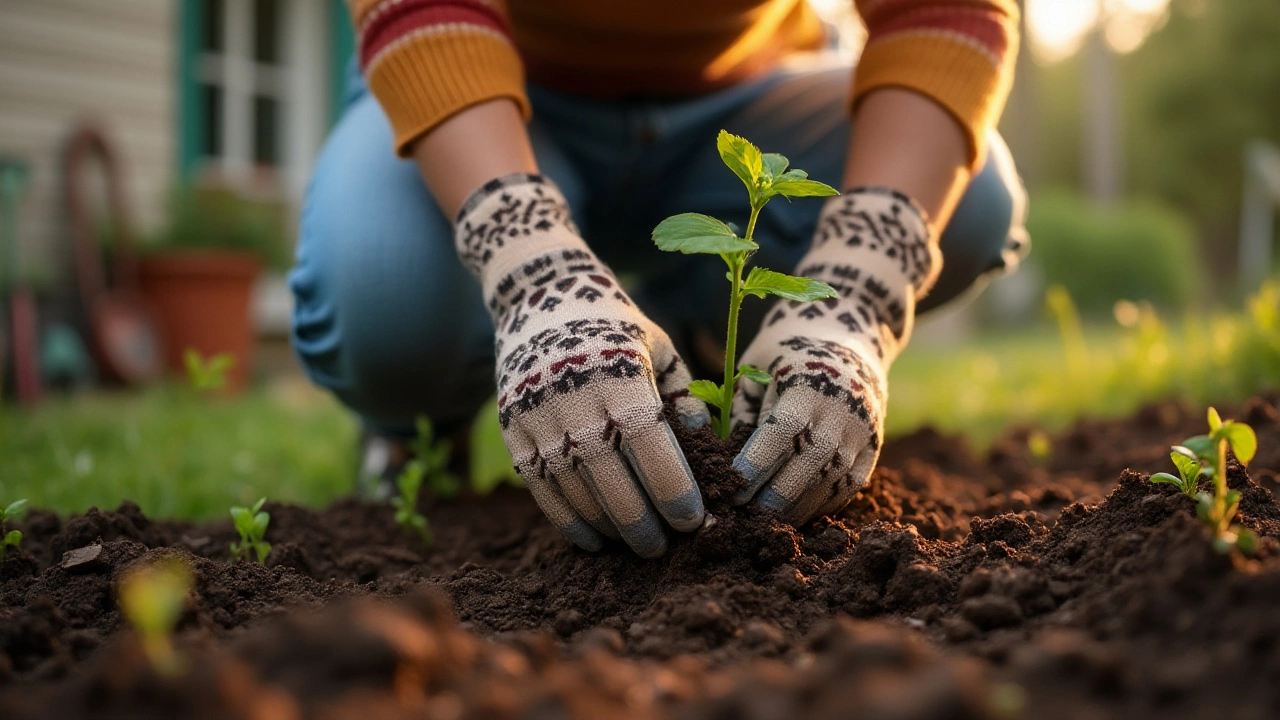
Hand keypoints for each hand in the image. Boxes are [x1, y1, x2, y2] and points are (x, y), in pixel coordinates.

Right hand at [455, 174, 710, 556]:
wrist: (540, 295)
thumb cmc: (617, 325)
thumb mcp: (660, 348)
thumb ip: (685, 399)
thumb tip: (711, 452)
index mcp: (619, 372)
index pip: (649, 447)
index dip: (674, 491)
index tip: (695, 521)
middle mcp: (573, 395)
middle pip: (610, 479)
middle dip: (643, 523)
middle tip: (667, 546)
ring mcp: (536, 414)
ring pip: (574, 490)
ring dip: (608, 526)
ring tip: (637, 544)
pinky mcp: (512, 428)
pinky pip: (540, 488)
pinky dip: (567, 520)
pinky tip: (594, 540)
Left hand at [730, 188, 940, 523]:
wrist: (849, 336)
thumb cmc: (784, 351)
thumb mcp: (756, 364)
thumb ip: (740, 407)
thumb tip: (710, 461)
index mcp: (809, 383)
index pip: (781, 432)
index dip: (754, 464)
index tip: (727, 486)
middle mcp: (842, 409)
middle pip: (808, 465)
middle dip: (771, 497)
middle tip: (737, 518)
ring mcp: (863, 432)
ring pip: (829, 483)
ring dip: (793, 509)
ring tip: (759, 524)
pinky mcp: (874, 449)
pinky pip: (847, 488)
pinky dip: (818, 506)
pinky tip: (790, 515)